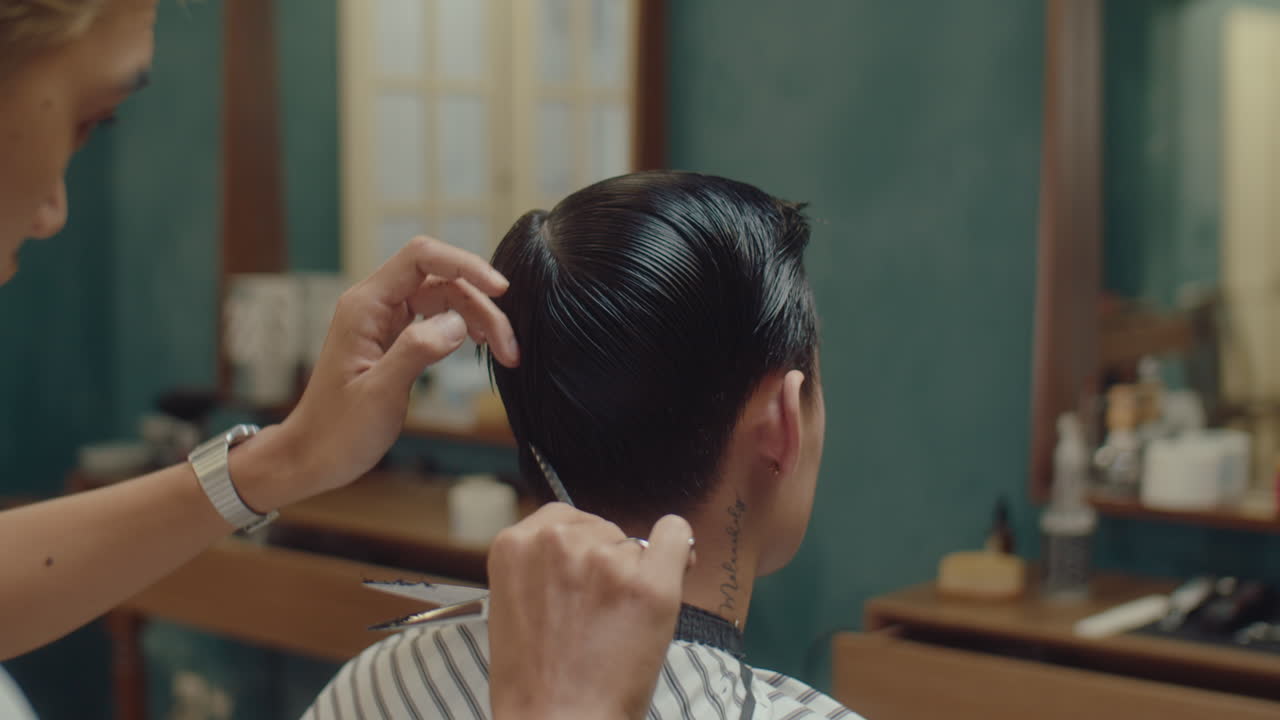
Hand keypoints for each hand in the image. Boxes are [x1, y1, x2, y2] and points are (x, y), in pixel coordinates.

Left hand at [242, 237, 519, 509]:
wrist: (312, 455)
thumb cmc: (337, 430)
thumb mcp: (379, 394)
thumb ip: (416, 352)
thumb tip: (458, 323)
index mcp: (365, 307)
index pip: (421, 258)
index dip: (465, 265)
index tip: (500, 291)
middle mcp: (375, 305)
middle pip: (442, 280)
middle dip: (481, 305)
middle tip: (509, 347)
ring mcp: (385, 320)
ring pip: (445, 299)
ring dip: (479, 319)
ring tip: (504, 352)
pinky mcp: (395, 338)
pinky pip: (437, 318)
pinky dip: (464, 328)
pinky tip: (479, 346)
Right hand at [487, 504, 694, 719]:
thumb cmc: (536, 679)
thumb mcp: (515, 604)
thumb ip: (543, 564)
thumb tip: (599, 540)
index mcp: (515, 543)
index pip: (562, 518)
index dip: (578, 549)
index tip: (580, 579)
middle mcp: (558, 541)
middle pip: (601, 528)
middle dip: (605, 563)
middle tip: (595, 615)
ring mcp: (606, 559)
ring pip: (635, 545)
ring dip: (633, 575)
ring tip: (615, 626)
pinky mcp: (650, 582)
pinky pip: (676, 536)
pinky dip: (680, 549)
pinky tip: (674, 571)